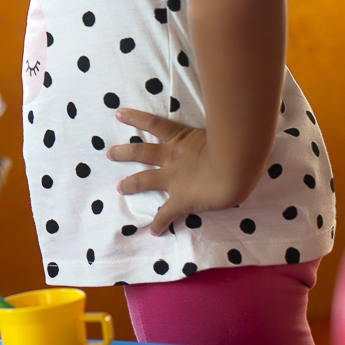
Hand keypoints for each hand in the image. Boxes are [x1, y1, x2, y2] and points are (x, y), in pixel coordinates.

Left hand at [107, 107, 247, 234]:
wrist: (235, 166)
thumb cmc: (235, 144)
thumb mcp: (221, 127)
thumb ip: (218, 125)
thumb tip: (229, 118)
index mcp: (181, 138)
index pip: (154, 123)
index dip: (135, 117)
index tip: (119, 113)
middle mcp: (172, 157)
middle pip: (141, 152)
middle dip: (124, 152)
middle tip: (109, 153)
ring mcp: (174, 178)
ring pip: (144, 179)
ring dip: (130, 184)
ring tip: (119, 187)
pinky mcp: (181, 199)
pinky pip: (165, 214)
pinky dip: (158, 223)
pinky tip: (153, 231)